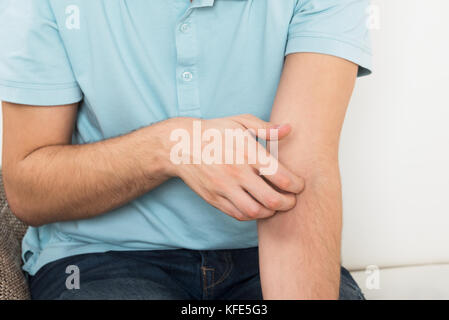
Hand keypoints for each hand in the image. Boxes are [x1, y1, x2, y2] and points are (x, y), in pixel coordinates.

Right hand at [165, 114, 304, 220]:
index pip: (281, 176)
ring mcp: (224, 188)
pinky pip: (238, 214)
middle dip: (288, 203)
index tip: (299, 185)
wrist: (182, 145)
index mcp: (247, 152)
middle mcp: (236, 172)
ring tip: (276, 205)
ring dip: (271, 212)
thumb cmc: (215, 132)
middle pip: (271, 199)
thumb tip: (289, 129)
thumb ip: (265, 128)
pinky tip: (258, 207)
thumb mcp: (240, 121)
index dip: (296, 185)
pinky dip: (253, 215)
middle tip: (292, 200)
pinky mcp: (214, 199)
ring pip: (255, 211)